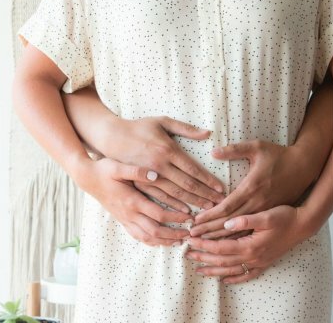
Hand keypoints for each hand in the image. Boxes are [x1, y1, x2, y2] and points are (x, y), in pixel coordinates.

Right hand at [74, 156, 192, 245]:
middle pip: (155, 231)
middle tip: (189, 234)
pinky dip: (150, 241)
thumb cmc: (103, 170)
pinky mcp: (121, 220)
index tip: (190, 217)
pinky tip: (159, 241)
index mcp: (131, 200)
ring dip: (164, 241)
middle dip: (174, 235)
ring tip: (178, 242)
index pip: (158, 214)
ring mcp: (124, 219)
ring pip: (146, 238)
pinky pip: (137, 236)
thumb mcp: (117, 166)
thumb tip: (155, 174)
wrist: (87, 178)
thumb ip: (136, 171)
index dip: (176, 218)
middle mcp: (128, 213)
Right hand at [101, 115, 224, 210]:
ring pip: (174, 195)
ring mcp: (149, 177)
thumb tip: (207, 133)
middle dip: (204, 195)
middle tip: (219, 204)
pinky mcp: (140, 183)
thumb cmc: (139, 127)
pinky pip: (159, 198)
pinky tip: (184, 213)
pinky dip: (173, 207)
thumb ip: (185, 128)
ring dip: (192, 203)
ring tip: (206, 210)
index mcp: (167, 150)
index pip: (193, 169)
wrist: (111, 137)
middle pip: (186, 185)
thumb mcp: (161, 121)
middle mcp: (159, 166)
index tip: (221, 189)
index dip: (208, 180)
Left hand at [185, 205, 307, 282]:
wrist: (302, 226)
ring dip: (213, 270)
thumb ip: (245, 220)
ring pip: (231, 270)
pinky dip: (235, 278)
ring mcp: (258, 262)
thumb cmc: (284, 217)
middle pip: (222, 260)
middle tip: (186, 255)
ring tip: (199, 270)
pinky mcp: (264, 263)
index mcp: (249, 245)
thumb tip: (226, 223)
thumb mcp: (265, 215)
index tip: (190, 240)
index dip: (203, 244)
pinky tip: (225, 280)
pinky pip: (247, 275)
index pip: (219, 247)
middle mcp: (252, 257)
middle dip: (203, 257)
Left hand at [190, 140, 314, 237]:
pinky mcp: (268, 213)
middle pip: (229, 222)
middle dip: (209, 230)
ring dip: (220, 236)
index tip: (195, 221)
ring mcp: (264, 210)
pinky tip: (224, 242)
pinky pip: (250, 229)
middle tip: (192, 236)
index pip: (226, 207)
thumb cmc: (278, 155)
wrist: (305, 167)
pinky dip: (235, 237)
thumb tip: (213, 152)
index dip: (209, 216)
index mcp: (251, 188)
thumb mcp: (257, 147)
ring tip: (203, 242)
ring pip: (239, 230)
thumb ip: (234, 150)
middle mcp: (257, 203)